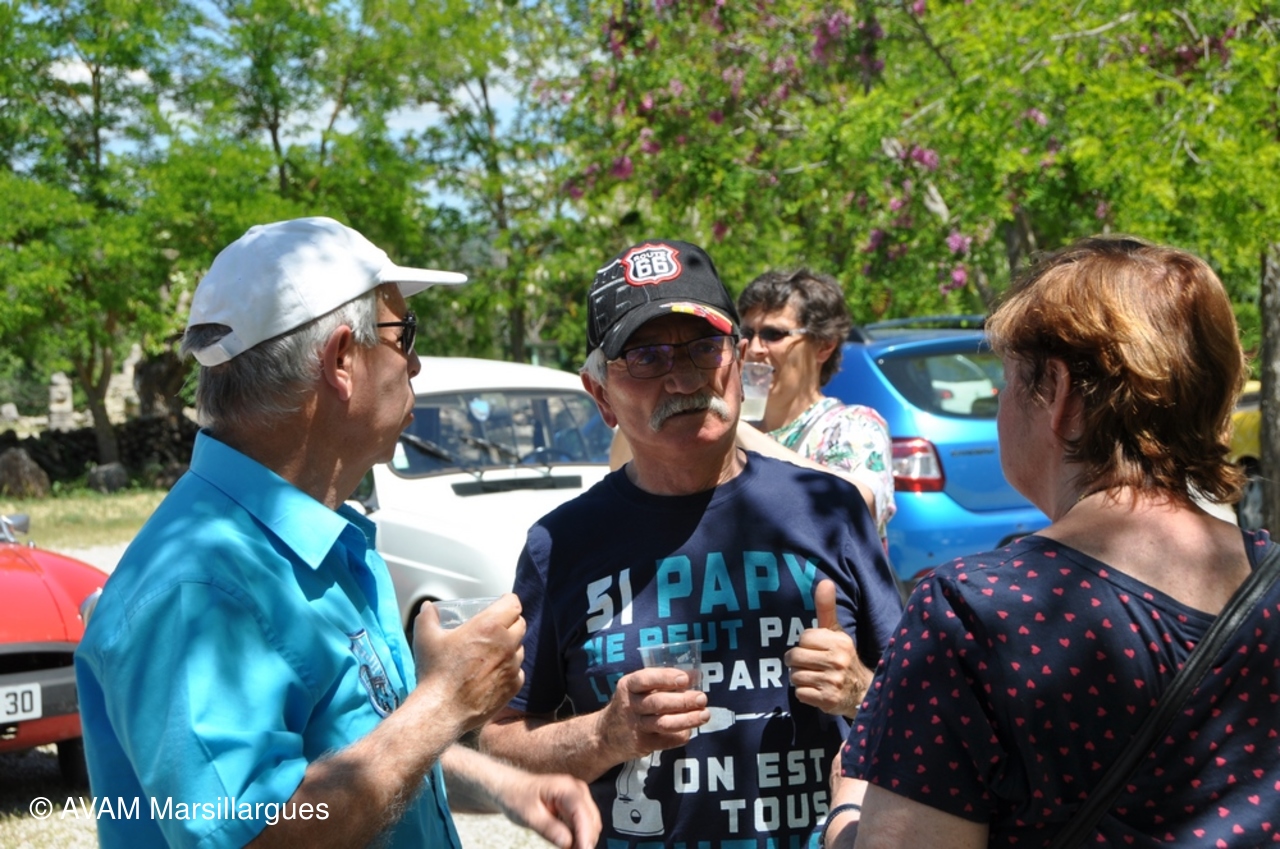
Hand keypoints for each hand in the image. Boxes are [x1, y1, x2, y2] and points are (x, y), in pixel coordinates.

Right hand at [412, 594, 526, 731]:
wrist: (442, 710)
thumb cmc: (436, 673)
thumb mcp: (426, 638)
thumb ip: (427, 617)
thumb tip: (428, 607)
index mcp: (489, 626)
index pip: (513, 604)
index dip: (508, 602)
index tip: (502, 604)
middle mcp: (506, 644)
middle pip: (520, 624)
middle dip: (510, 622)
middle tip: (497, 627)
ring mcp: (513, 666)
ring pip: (520, 648)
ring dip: (510, 646)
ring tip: (492, 652)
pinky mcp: (514, 686)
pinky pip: (518, 671)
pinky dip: (509, 669)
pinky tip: (493, 673)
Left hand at [494, 771, 602, 848]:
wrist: (511, 788)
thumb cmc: (517, 796)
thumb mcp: (529, 815)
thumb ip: (549, 829)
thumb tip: (568, 843)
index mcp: (566, 788)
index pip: (583, 814)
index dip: (585, 836)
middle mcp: (577, 790)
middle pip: (592, 820)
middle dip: (585, 840)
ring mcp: (578, 797)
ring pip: (591, 824)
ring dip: (583, 839)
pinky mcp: (575, 805)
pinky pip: (583, 824)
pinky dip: (579, 836)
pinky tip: (568, 845)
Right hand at [596, 667, 709, 761]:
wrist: (605, 736)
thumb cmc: (630, 705)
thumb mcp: (636, 689)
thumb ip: (660, 682)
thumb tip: (695, 676)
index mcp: (628, 686)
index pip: (646, 679)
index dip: (666, 678)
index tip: (685, 679)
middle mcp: (630, 705)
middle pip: (658, 703)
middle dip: (683, 701)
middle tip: (702, 698)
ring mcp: (635, 726)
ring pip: (664, 723)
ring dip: (688, 719)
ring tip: (704, 715)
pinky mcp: (642, 744)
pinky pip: (666, 740)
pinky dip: (681, 735)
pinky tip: (690, 730)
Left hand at [785, 580, 870, 716]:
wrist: (862, 692)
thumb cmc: (842, 657)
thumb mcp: (836, 632)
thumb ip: (826, 608)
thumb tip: (825, 581)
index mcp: (840, 642)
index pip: (804, 638)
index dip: (805, 644)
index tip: (815, 649)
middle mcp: (838, 661)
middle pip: (795, 657)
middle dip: (797, 662)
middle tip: (808, 664)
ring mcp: (833, 682)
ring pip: (795, 676)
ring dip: (800, 678)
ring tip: (813, 677)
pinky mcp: (828, 701)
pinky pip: (800, 693)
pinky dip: (804, 693)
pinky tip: (816, 690)